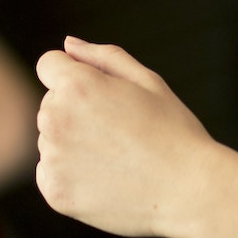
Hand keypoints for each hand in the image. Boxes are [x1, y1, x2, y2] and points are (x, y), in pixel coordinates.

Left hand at [33, 36, 216, 237]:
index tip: (102, 97)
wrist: (189, 191)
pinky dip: (70, 176)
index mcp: (76, 85)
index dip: (75, 76)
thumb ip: (102, 57)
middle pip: (50, 104)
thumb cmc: (172, 131)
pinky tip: (105, 180)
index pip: (49, 65)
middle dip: (76, 111)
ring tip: (116, 159)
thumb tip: (67, 45)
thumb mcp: (146, 81)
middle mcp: (54, 119)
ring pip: (50, 140)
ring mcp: (52, 158)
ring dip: (72, 145)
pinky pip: (50, 173)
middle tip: (119, 133)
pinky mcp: (54, 192)